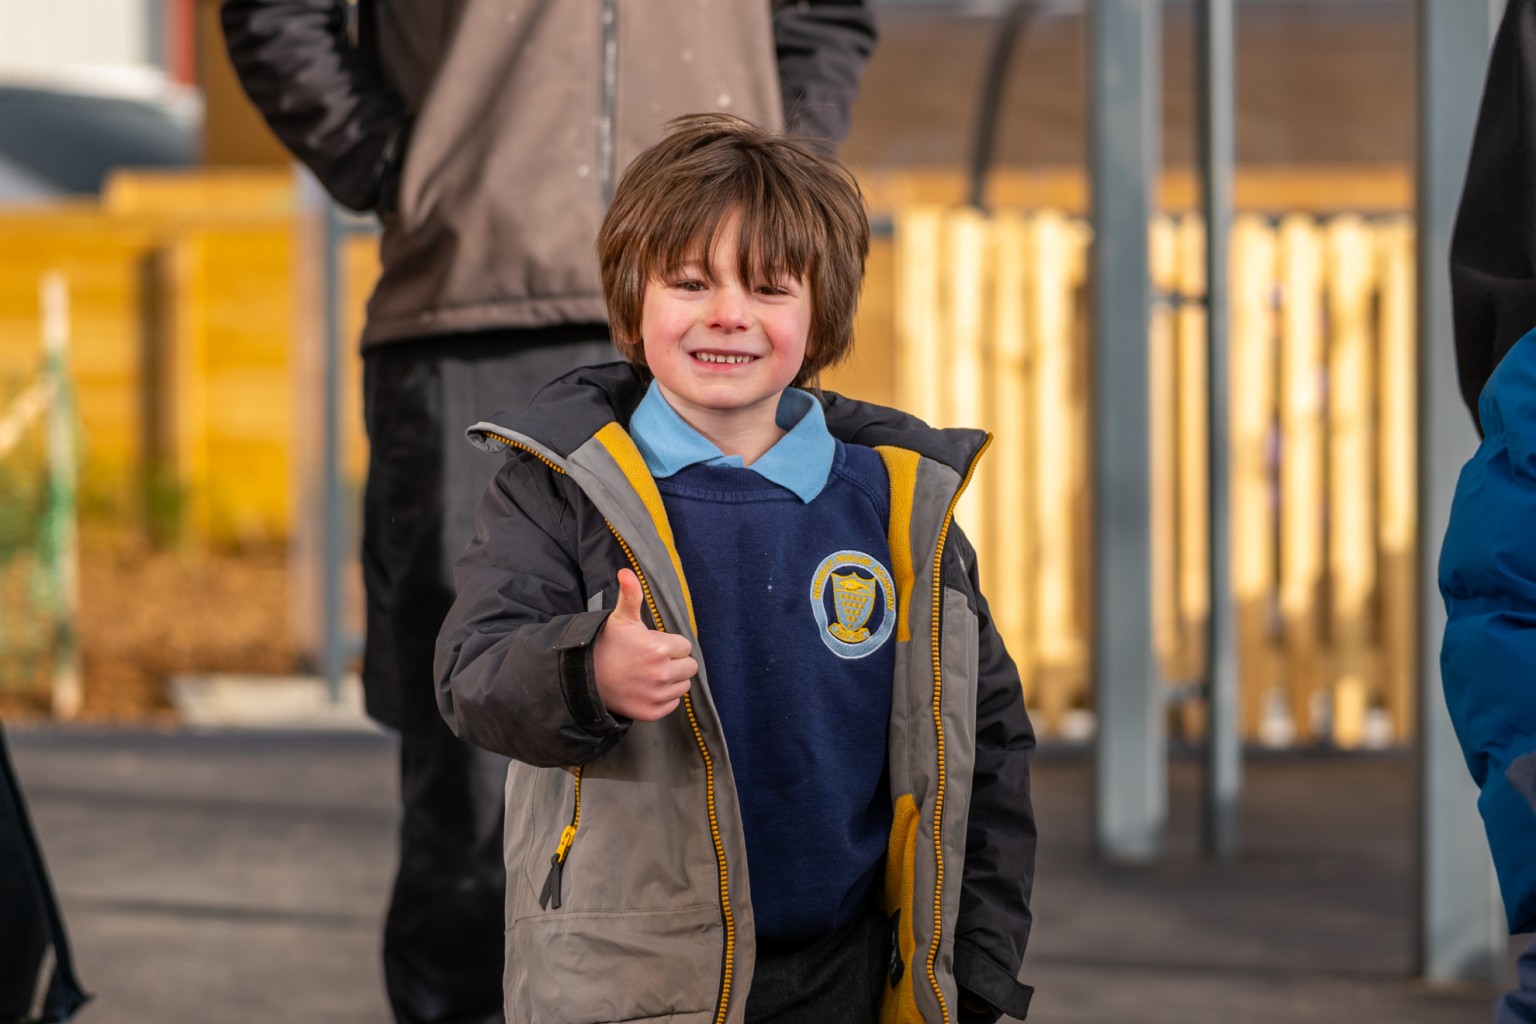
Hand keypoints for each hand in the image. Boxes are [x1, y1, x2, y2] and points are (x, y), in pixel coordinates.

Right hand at [593, 569, 696, 720]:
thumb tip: (627, 571)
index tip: (652, 645)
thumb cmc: (606, 645)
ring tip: (648, 673)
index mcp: (659, 648)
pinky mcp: (652, 712)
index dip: (670, 644)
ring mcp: (657, 695)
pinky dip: (663, 697)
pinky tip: (645, 688)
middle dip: (675, 662)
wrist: (585, 678)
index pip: (685, 646)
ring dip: (672, 680)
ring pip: (683, 685)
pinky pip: (673, 703)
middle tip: (652, 660)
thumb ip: (631, 595)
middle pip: (689, 667)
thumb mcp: (620, 619)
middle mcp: (661, 674)